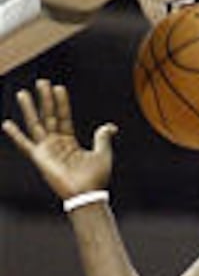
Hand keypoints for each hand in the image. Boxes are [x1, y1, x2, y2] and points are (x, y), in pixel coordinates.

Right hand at [2, 79, 116, 198]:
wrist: (88, 194)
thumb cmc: (96, 177)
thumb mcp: (103, 153)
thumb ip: (102, 138)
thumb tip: (111, 126)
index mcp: (70, 141)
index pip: (64, 116)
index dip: (62, 102)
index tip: (58, 87)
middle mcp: (56, 143)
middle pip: (49, 116)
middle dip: (45, 99)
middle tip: (42, 82)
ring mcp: (47, 150)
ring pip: (36, 124)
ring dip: (30, 109)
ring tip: (23, 93)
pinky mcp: (40, 158)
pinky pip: (25, 144)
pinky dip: (15, 135)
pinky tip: (6, 124)